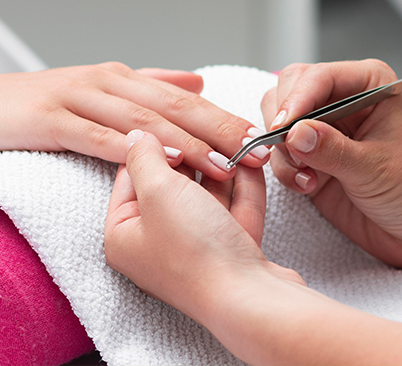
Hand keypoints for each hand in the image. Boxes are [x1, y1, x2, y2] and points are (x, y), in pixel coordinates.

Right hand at [0, 62, 269, 179]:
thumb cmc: (54, 101)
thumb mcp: (109, 88)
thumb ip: (155, 86)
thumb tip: (197, 84)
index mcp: (128, 80)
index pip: (185, 100)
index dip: (222, 118)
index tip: (255, 138)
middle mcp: (111, 85)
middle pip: (174, 108)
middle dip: (218, 131)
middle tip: (253, 151)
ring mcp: (82, 100)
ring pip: (143, 123)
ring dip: (185, 145)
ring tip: (221, 165)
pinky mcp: (54, 120)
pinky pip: (98, 137)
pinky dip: (131, 150)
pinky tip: (158, 164)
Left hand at [104, 131, 301, 323]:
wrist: (248, 299)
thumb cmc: (194, 250)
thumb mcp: (159, 192)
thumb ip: (145, 157)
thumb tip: (137, 135)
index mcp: (125, 234)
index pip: (132, 176)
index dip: (155, 148)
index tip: (176, 127)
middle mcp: (157, 242)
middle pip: (173, 183)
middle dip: (197, 157)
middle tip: (212, 134)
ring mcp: (195, 246)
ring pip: (207, 194)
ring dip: (223, 169)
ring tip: (237, 144)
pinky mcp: (227, 249)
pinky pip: (232, 208)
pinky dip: (242, 187)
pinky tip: (251, 164)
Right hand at [261, 60, 401, 269]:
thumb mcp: (376, 168)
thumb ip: (332, 150)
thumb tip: (293, 133)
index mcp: (367, 85)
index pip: (317, 77)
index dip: (296, 100)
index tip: (283, 128)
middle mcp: (342, 101)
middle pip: (288, 92)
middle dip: (283, 124)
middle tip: (294, 154)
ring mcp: (324, 130)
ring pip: (277, 123)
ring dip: (282, 152)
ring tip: (308, 177)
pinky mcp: (312, 158)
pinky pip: (280, 155)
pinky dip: (285, 171)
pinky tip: (309, 186)